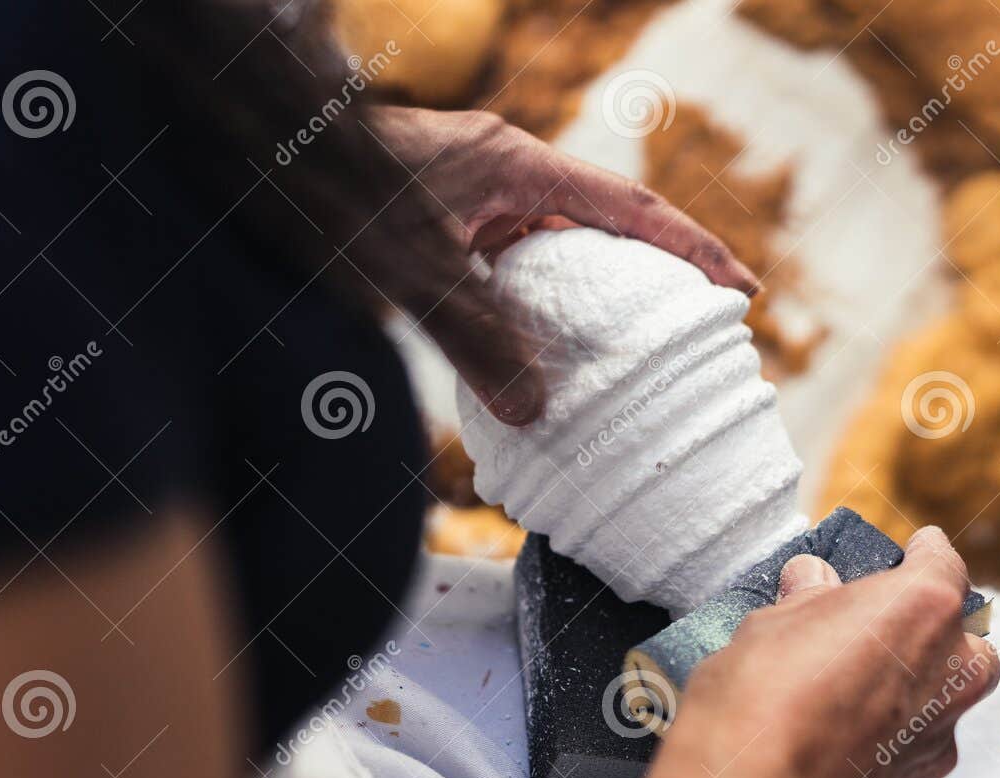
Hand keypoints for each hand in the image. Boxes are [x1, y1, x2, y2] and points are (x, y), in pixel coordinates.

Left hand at [369, 107, 757, 424]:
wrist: (260, 145)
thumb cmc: (335, 188)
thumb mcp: (413, 267)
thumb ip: (477, 336)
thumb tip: (534, 410)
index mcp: (518, 167)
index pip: (630, 207)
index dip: (691, 249)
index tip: (739, 290)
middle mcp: (506, 173)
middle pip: (607, 222)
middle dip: (657, 270)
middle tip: (699, 324)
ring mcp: (476, 192)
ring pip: (559, 244)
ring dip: (596, 290)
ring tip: (633, 347)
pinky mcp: (448, 216)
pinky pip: (515, 260)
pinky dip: (541, 299)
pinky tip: (542, 345)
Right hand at [648, 527, 999, 777]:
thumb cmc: (757, 704)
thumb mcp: (769, 625)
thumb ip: (809, 602)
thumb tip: (814, 585)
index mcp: (924, 612)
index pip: (943, 564)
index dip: (923, 555)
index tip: (915, 550)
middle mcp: (950, 679)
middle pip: (963, 645)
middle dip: (929, 639)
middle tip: (873, 636)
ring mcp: (937, 745)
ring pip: (938, 709)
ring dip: (903, 700)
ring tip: (839, 703)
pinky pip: (908, 760)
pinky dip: (883, 751)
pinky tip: (832, 752)